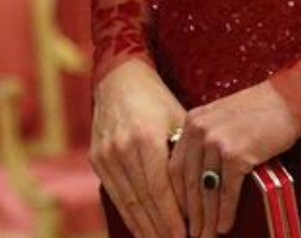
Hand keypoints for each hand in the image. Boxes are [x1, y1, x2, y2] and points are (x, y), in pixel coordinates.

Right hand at [90, 60, 187, 237]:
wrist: (118, 79)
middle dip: (161, 229)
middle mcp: (121, 149)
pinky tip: (141, 229)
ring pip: (127, 201)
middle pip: (143, 201)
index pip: (160, 190)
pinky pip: (114, 194)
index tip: (186, 236)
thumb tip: (204, 193)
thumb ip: (185, 156)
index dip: (173, 218)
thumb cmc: (156, 100)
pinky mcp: (96, 159)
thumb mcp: (178, 121)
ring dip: (144, 227)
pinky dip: (128, 214)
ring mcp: (106, 155)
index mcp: (145, 139)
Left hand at [169, 80, 299, 236]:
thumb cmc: (259, 111)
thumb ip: (206, 142)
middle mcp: (199, 130)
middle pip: (186, 182)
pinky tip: (223, 227)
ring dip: (205, 220)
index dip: (176, 196)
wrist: (288, 98)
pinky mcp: (236, 153)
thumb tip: (200, 179)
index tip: (179, 216)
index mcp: (192, 122)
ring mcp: (216, 141)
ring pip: (205, 190)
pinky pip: (227, 191)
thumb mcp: (222, 120)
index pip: (174, 166)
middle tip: (190, 235)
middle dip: (189, 214)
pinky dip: (224, 213)